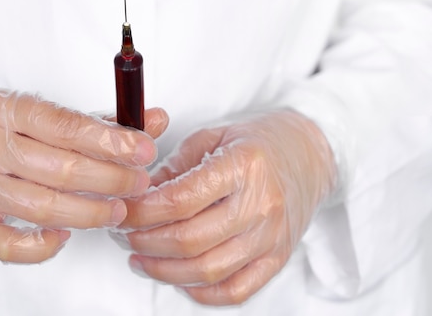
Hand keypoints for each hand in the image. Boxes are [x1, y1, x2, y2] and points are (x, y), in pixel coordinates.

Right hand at [0, 90, 168, 263]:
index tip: (145, 151)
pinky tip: (68, 235)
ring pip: (41, 207)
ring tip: (119, 210)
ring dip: (90, 213)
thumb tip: (156, 120)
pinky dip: (42, 246)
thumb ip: (102, 121)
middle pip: (59, 169)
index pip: (66, 126)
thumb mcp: (50, 116)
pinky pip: (7, 245)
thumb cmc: (8, 132)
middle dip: (110, 180)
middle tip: (138, 184)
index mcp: (4, 107)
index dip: (111, 142)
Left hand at [116, 110, 334, 305]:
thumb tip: (138, 199)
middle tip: (124, 234)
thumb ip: (173, 168)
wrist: (310, 155)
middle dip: (144, 242)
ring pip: (207, 271)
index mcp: (243, 165)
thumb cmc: (258, 142)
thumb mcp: (211, 138)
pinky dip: (200, 292)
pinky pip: (235, 291)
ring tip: (140, 258)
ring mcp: (272, 237)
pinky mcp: (278, 259)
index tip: (121, 211)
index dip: (140, 212)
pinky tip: (177, 277)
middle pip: (189, 240)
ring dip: (163, 271)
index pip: (179, 200)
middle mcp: (261, 204)